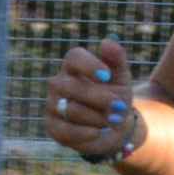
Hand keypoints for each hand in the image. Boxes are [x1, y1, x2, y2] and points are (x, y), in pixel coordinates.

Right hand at [46, 38, 137, 158]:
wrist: (112, 127)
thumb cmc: (115, 97)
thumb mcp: (121, 78)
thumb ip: (116, 59)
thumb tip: (107, 42)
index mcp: (73, 66)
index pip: (74, 58)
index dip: (89, 66)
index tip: (106, 75)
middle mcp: (58, 83)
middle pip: (73, 88)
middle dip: (100, 99)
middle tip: (120, 106)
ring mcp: (52, 105)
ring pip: (72, 110)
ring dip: (98, 118)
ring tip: (111, 120)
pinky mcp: (52, 127)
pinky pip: (67, 131)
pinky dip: (87, 133)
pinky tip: (98, 132)